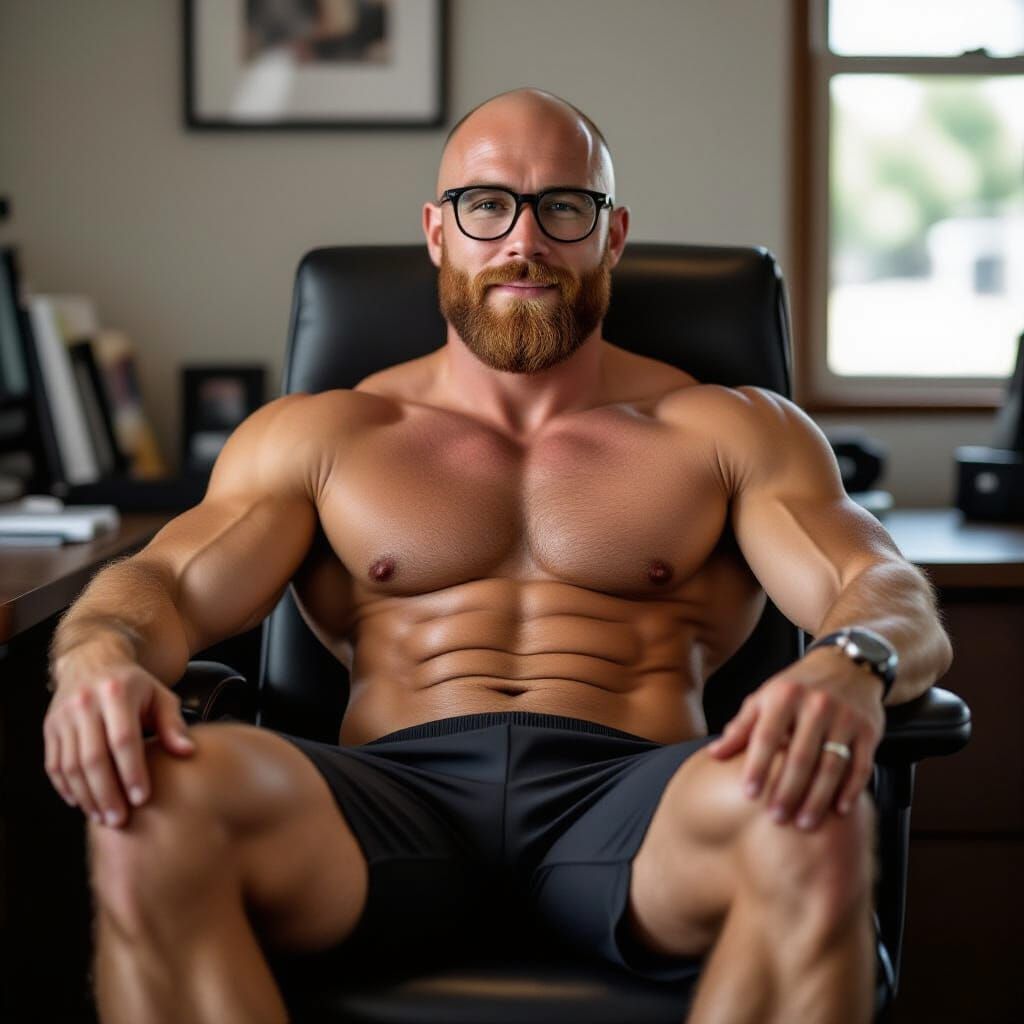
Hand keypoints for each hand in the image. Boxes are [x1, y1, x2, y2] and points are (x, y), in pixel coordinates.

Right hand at [43, 642, 194, 827]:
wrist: (92, 661)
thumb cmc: (134, 685)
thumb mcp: (160, 696)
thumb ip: (173, 724)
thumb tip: (187, 752)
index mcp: (117, 693)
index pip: (123, 740)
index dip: (132, 772)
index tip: (142, 798)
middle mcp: (85, 704)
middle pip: (93, 757)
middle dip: (106, 793)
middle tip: (120, 820)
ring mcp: (63, 716)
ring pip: (70, 765)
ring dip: (86, 797)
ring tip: (104, 817)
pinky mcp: (50, 728)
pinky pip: (53, 765)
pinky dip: (66, 788)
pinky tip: (82, 803)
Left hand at [707, 647, 884, 829]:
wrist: (846, 665)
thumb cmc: (797, 686)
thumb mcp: (765, 698)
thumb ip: (741, 727)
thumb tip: (714, 754)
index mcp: (784, 696)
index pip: (767, 737)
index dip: (757, 767)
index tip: (749, 794)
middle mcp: (816, 705)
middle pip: (801, 757)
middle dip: (787, 791)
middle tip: (776, 817)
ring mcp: (845, 718)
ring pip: (831, 766)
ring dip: (817, 799)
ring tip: (804, 822)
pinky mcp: (868, 731)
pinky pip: (860, 766)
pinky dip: (851, 790)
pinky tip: (839, 810)